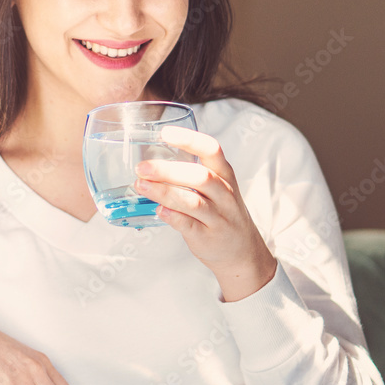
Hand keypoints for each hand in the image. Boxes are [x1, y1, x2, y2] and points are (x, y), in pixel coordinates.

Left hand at [134, 125, 276, 300]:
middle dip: (168, 170)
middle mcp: (224, 194)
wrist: (243, 251)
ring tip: (141, 186)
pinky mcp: (208, 237)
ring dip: (164, 192)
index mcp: (224, 174)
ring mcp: (218, 217)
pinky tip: (158, 210)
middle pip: (200, 176)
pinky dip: (172, 216)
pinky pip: (189, 225)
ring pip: (193, 202)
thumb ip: (191, 173)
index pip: (211, 149)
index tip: (165, 133)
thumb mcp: (217, 187)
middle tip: (142, 167)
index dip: (189, 139)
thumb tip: (150, 161)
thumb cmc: (221, 212)